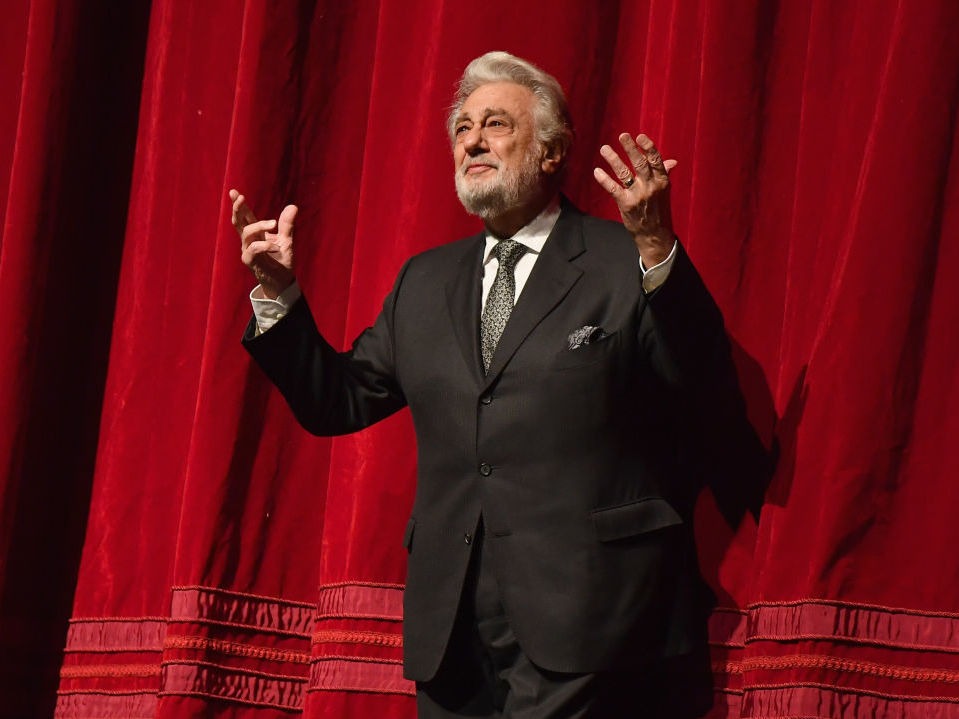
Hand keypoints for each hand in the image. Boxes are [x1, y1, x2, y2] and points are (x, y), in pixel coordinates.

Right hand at [229, 189, 296, 298]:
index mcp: (256, 233)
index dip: (239, 205)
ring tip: (274, 224)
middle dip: (238, 209)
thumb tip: (293, 207)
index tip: (234, 191)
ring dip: (259, 226)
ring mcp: (247, 250)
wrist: (282, 281)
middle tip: (241, 197)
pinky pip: (252, 249)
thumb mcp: (287, 240)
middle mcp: (248, 240)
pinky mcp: (249, 260)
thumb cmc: (281, 260)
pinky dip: (264, 245)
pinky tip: (274, 246)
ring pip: (247, 232)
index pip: (245, 216)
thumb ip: (287, 224)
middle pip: (238, 222)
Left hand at [593, 134, 676, 267]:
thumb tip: (671, 161)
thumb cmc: (658, 209)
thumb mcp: (664, 191)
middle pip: (639, 163)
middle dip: (630, 148)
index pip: (656, 160)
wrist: (654, 233)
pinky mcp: (626, 204)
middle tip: (622, 135)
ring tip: (604, 148)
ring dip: (613, 159)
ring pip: (624, 173)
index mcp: (662, 181)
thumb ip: (664, 174)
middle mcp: (650, 186)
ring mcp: (638, 195)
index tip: (639, 136)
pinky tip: (597, 171)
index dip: (648, 147)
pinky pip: (613, 188)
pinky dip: (604, 179)